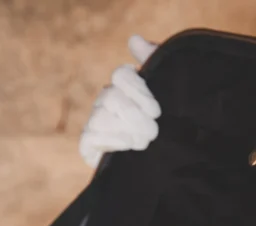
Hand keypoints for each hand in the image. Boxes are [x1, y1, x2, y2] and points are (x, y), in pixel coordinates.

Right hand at [79, 35, 160, 168]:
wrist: (165, 156)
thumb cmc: (166, 119)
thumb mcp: (166, 88)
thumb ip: (154, 59)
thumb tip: (134, 39)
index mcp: (124, 83)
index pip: (121, 75)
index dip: (138, 91)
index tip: (156, 111)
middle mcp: (105, 99)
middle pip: (111, 97)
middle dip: (134, 116)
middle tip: (153, 132)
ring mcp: (95, 121)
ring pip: (100, 118)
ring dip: (125, 130)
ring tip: (143, 141)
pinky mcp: (88, 143)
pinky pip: (90, 137)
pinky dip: (112, 141)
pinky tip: (128, 146)